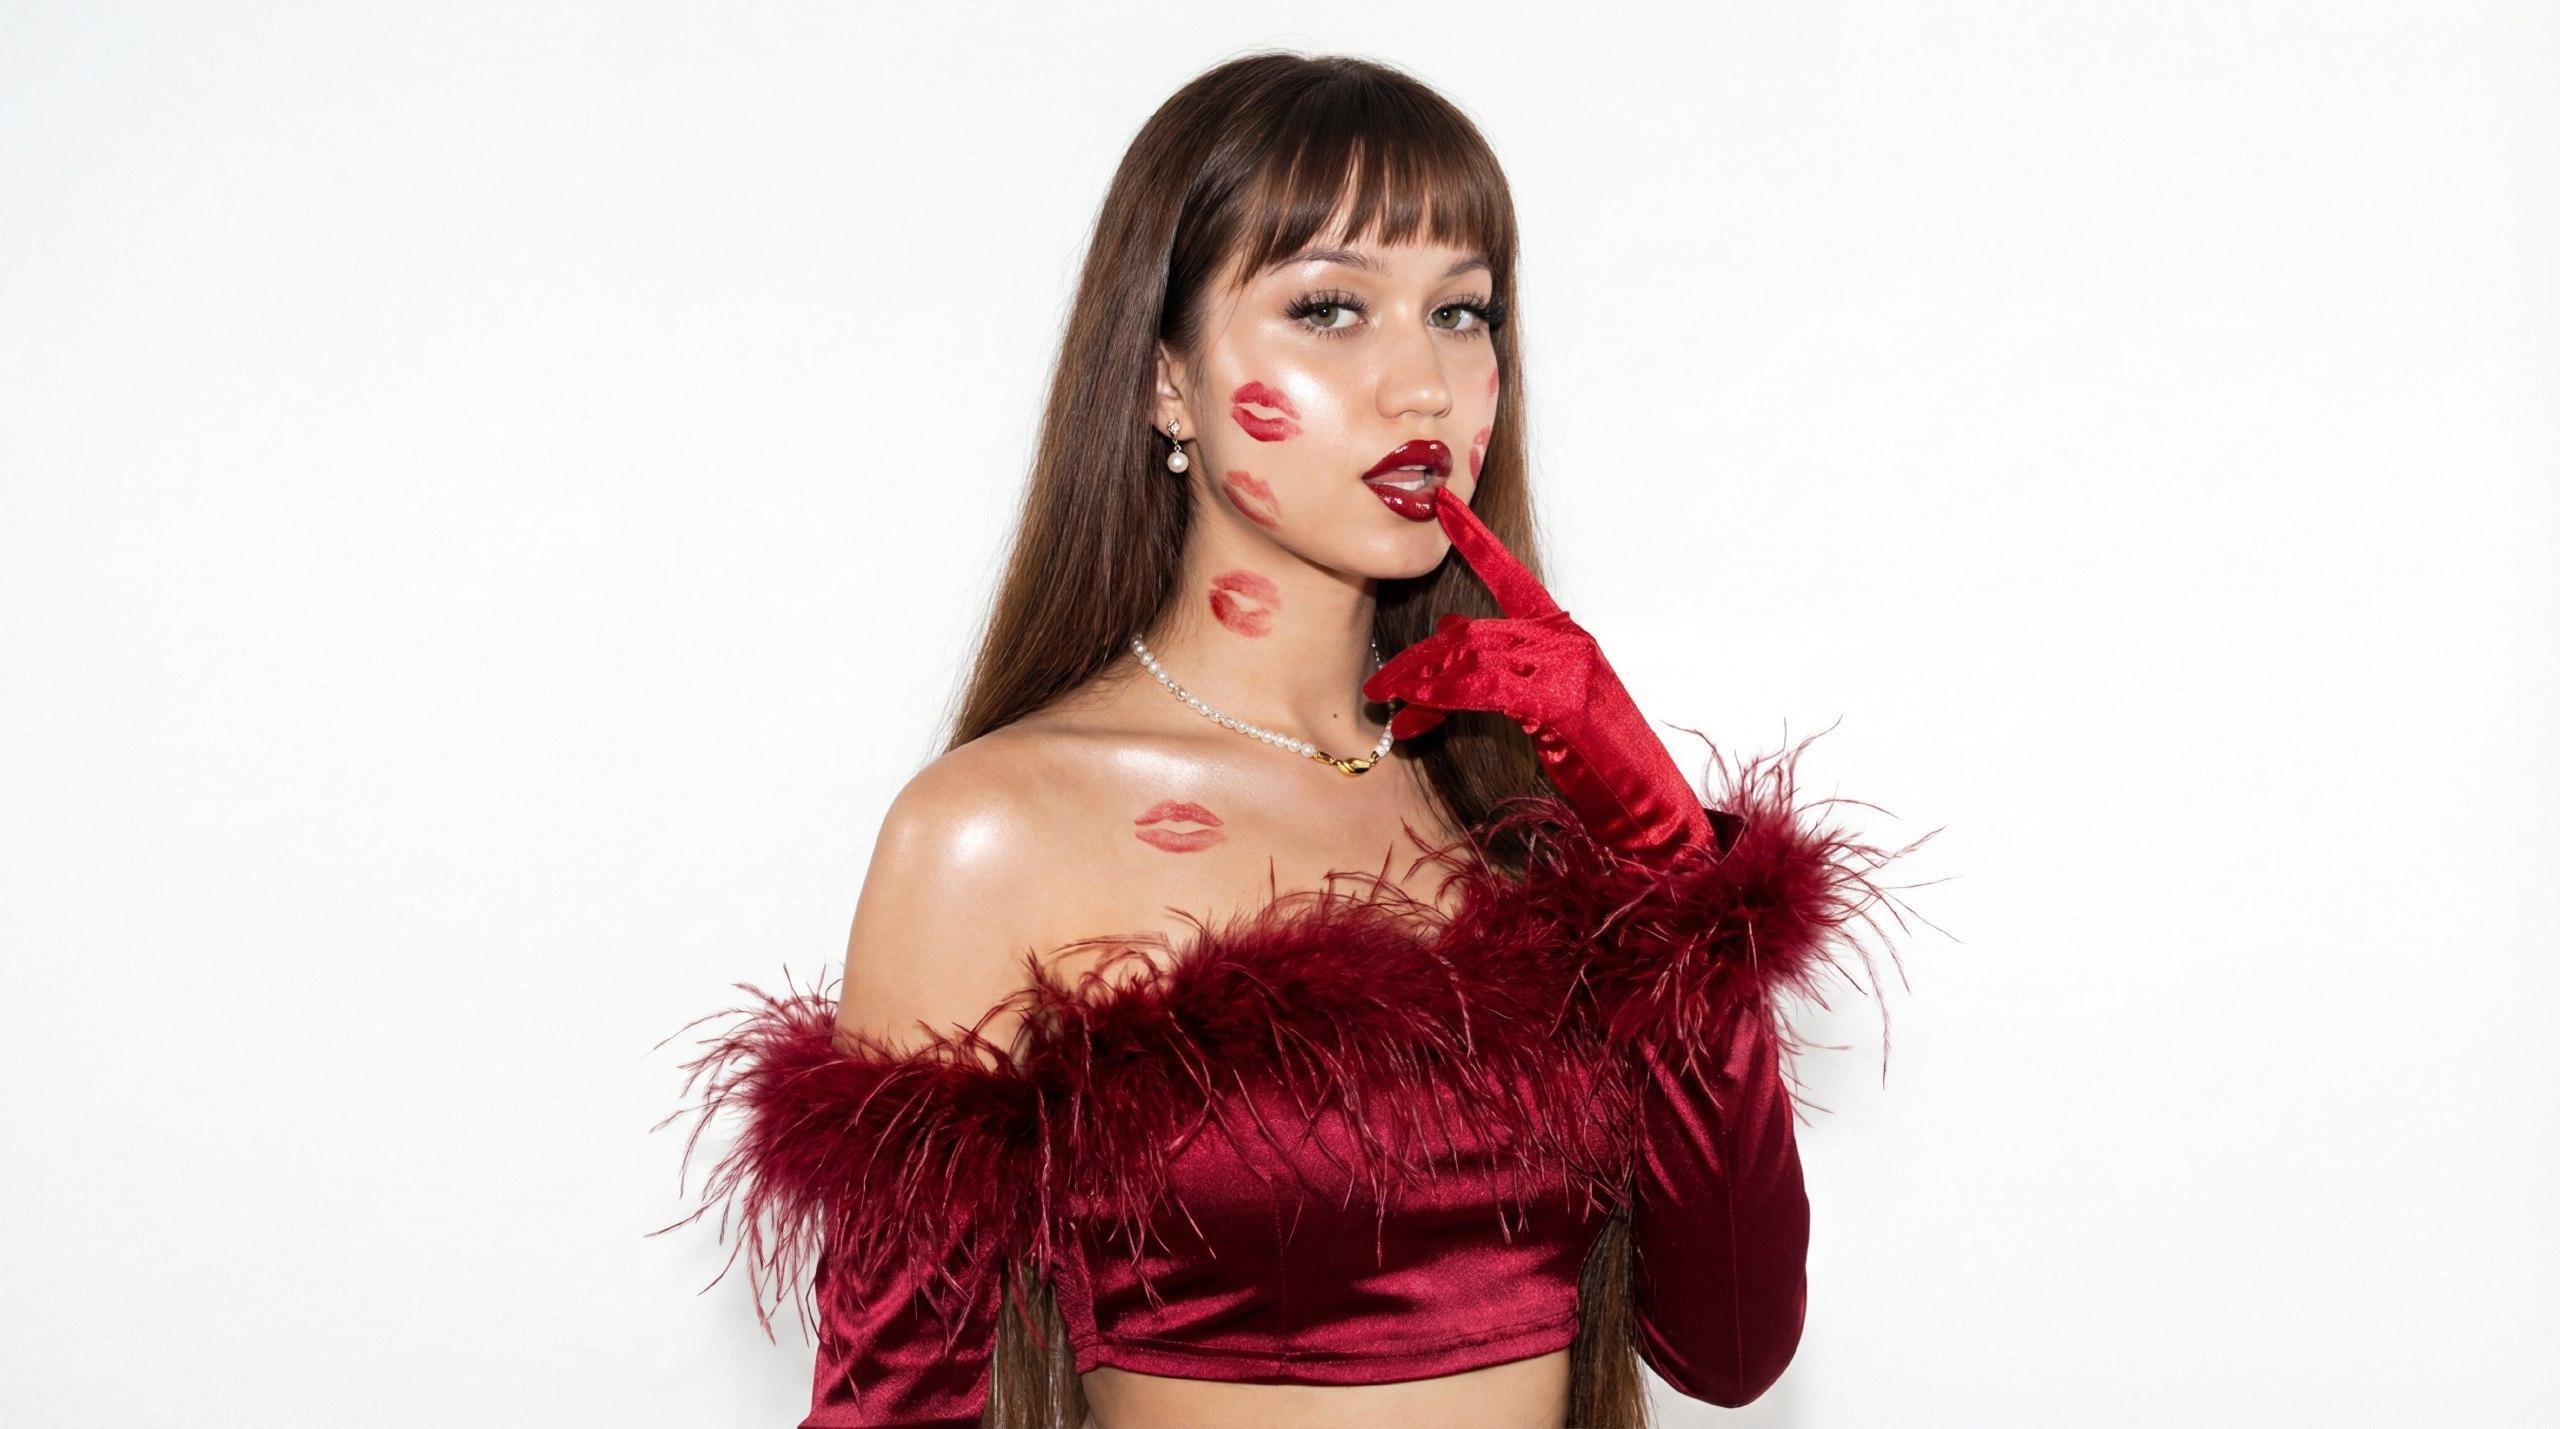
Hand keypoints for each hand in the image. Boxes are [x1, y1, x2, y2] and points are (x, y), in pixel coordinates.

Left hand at [1362, 493, 1712, 858]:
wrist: (1644, 807)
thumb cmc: (1595, 765)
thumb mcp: (1541, 710)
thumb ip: (1499, 678)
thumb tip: (1442, 655)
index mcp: (1563, 634)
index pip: (1510, 575)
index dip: (1475, 539)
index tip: (1442, 506)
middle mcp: (1565, 640)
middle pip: (1471, 631)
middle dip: (1417, 659)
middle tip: (1378, 686)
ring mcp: (1565, 665)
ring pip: (1470, 656)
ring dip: (1417, 683)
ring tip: (1386, 703)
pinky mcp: (1559, 697)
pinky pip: (1483, 687)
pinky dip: (1440, 700)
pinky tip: (1414, 718)